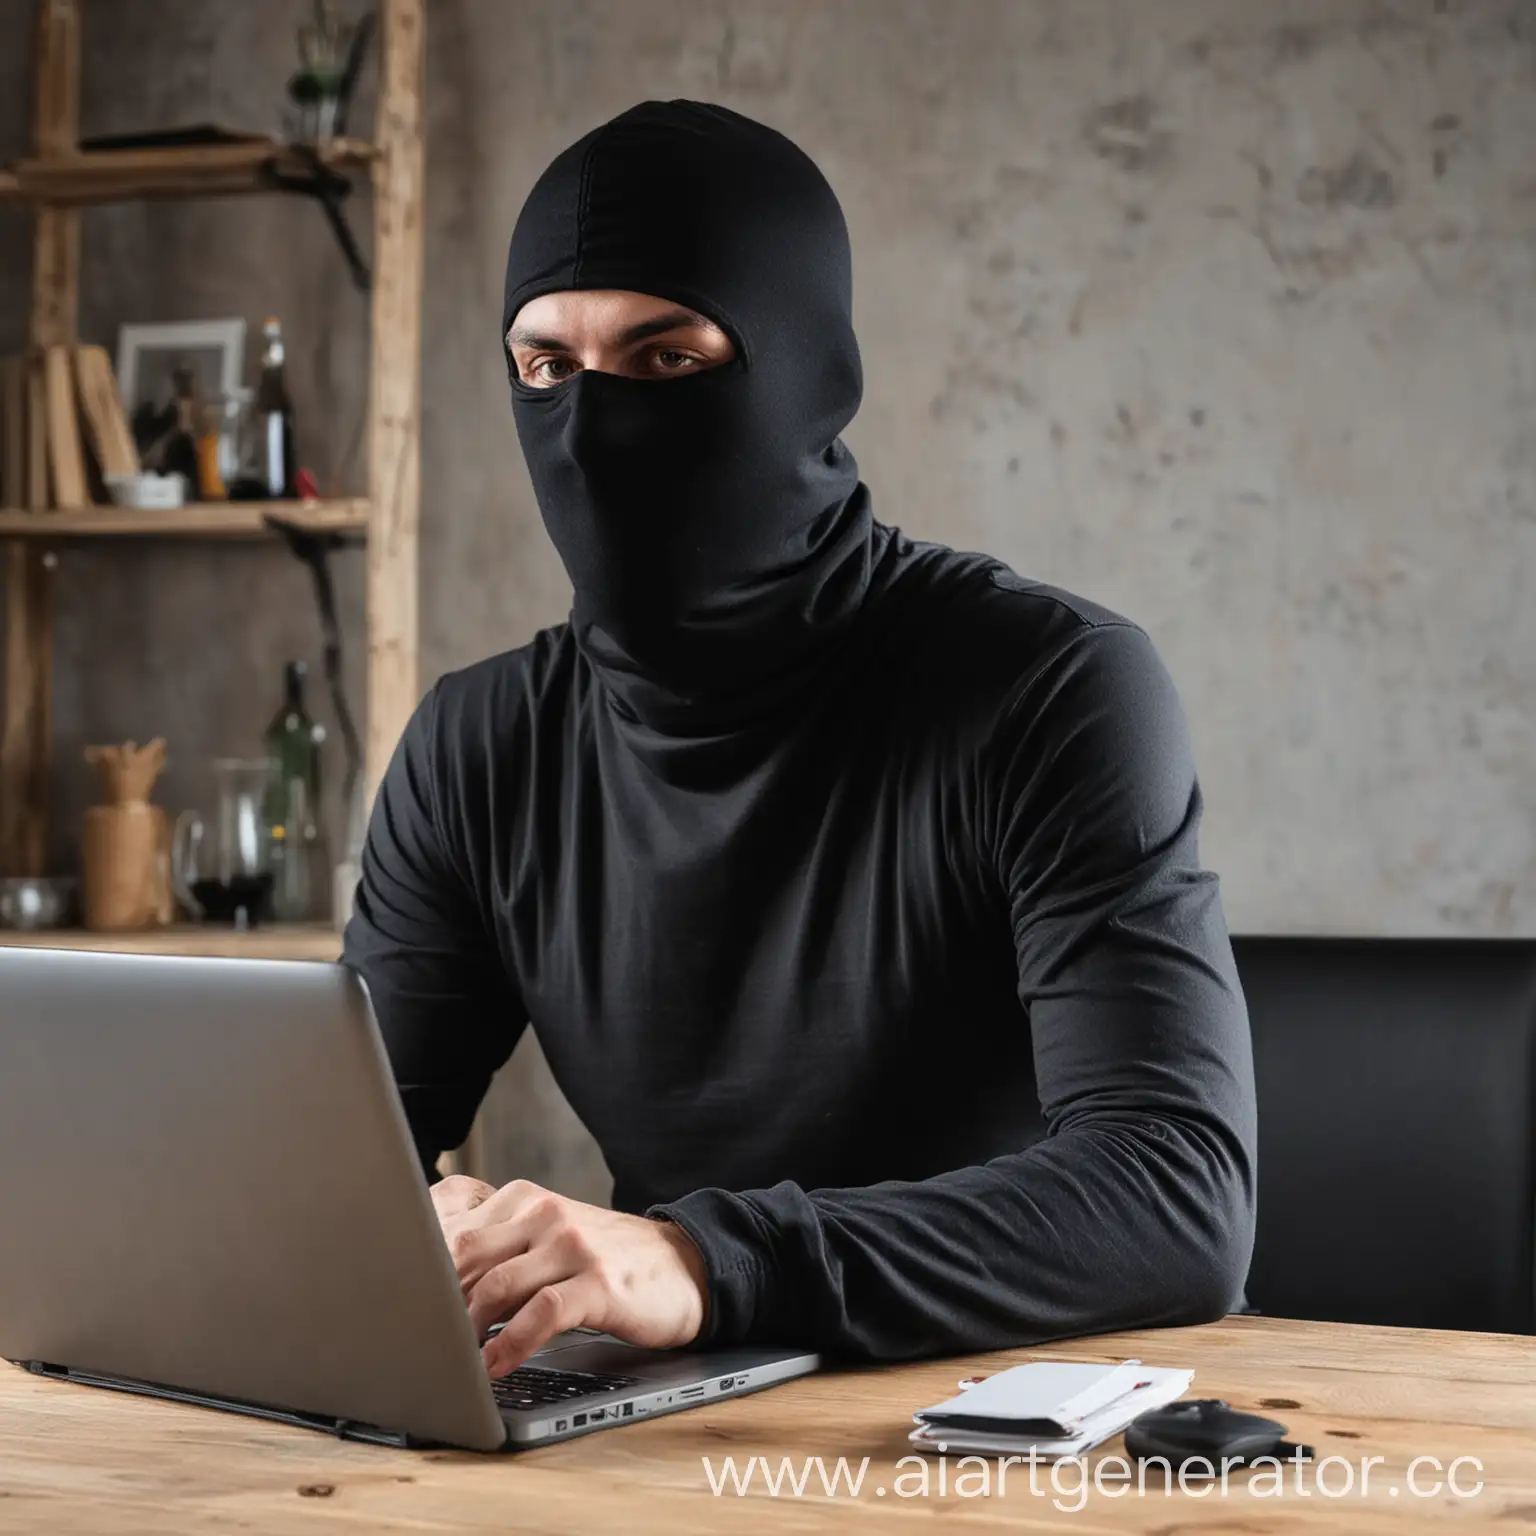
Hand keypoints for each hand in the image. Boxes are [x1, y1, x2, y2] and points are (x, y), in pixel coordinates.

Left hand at [430, 1175, 709, 1376]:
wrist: (683, 1266)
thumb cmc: (603, 1262)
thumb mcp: (547, 1241)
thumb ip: (498, 1247)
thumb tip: (427, 1281)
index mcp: (524, 1199)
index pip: (450, 1225)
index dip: (415, 1266)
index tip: (390, 1303)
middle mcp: (544, 1213)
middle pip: (463, 1253)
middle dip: (432, 1301)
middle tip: (412, 1340)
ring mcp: (572, 1244)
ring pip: (496, 1284)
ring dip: (464, 1329)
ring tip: (447, 1361)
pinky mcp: (600, 1281)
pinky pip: (542, 1313)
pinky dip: (511, 1344)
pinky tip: (495, 1367)